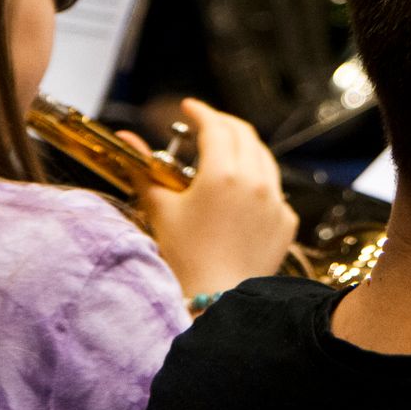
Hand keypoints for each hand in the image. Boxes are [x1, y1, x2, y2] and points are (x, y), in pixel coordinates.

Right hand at [130, 98, 297, 297]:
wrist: (218, 303)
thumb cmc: (184, 258)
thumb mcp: (161, 210)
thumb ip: (144, 169)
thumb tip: (125, 136)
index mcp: (223, 172)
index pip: (214, 126)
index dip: (200, 112)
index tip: (187, 107)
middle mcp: (256, 180)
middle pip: (243, 134)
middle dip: (223, 123)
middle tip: (204, 123)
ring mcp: (276, 201)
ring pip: (264, 158)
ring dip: (244, 147)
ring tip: (224, 151)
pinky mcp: (286, 222)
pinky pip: (274, 190)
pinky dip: (258, 181)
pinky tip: (241, 191)